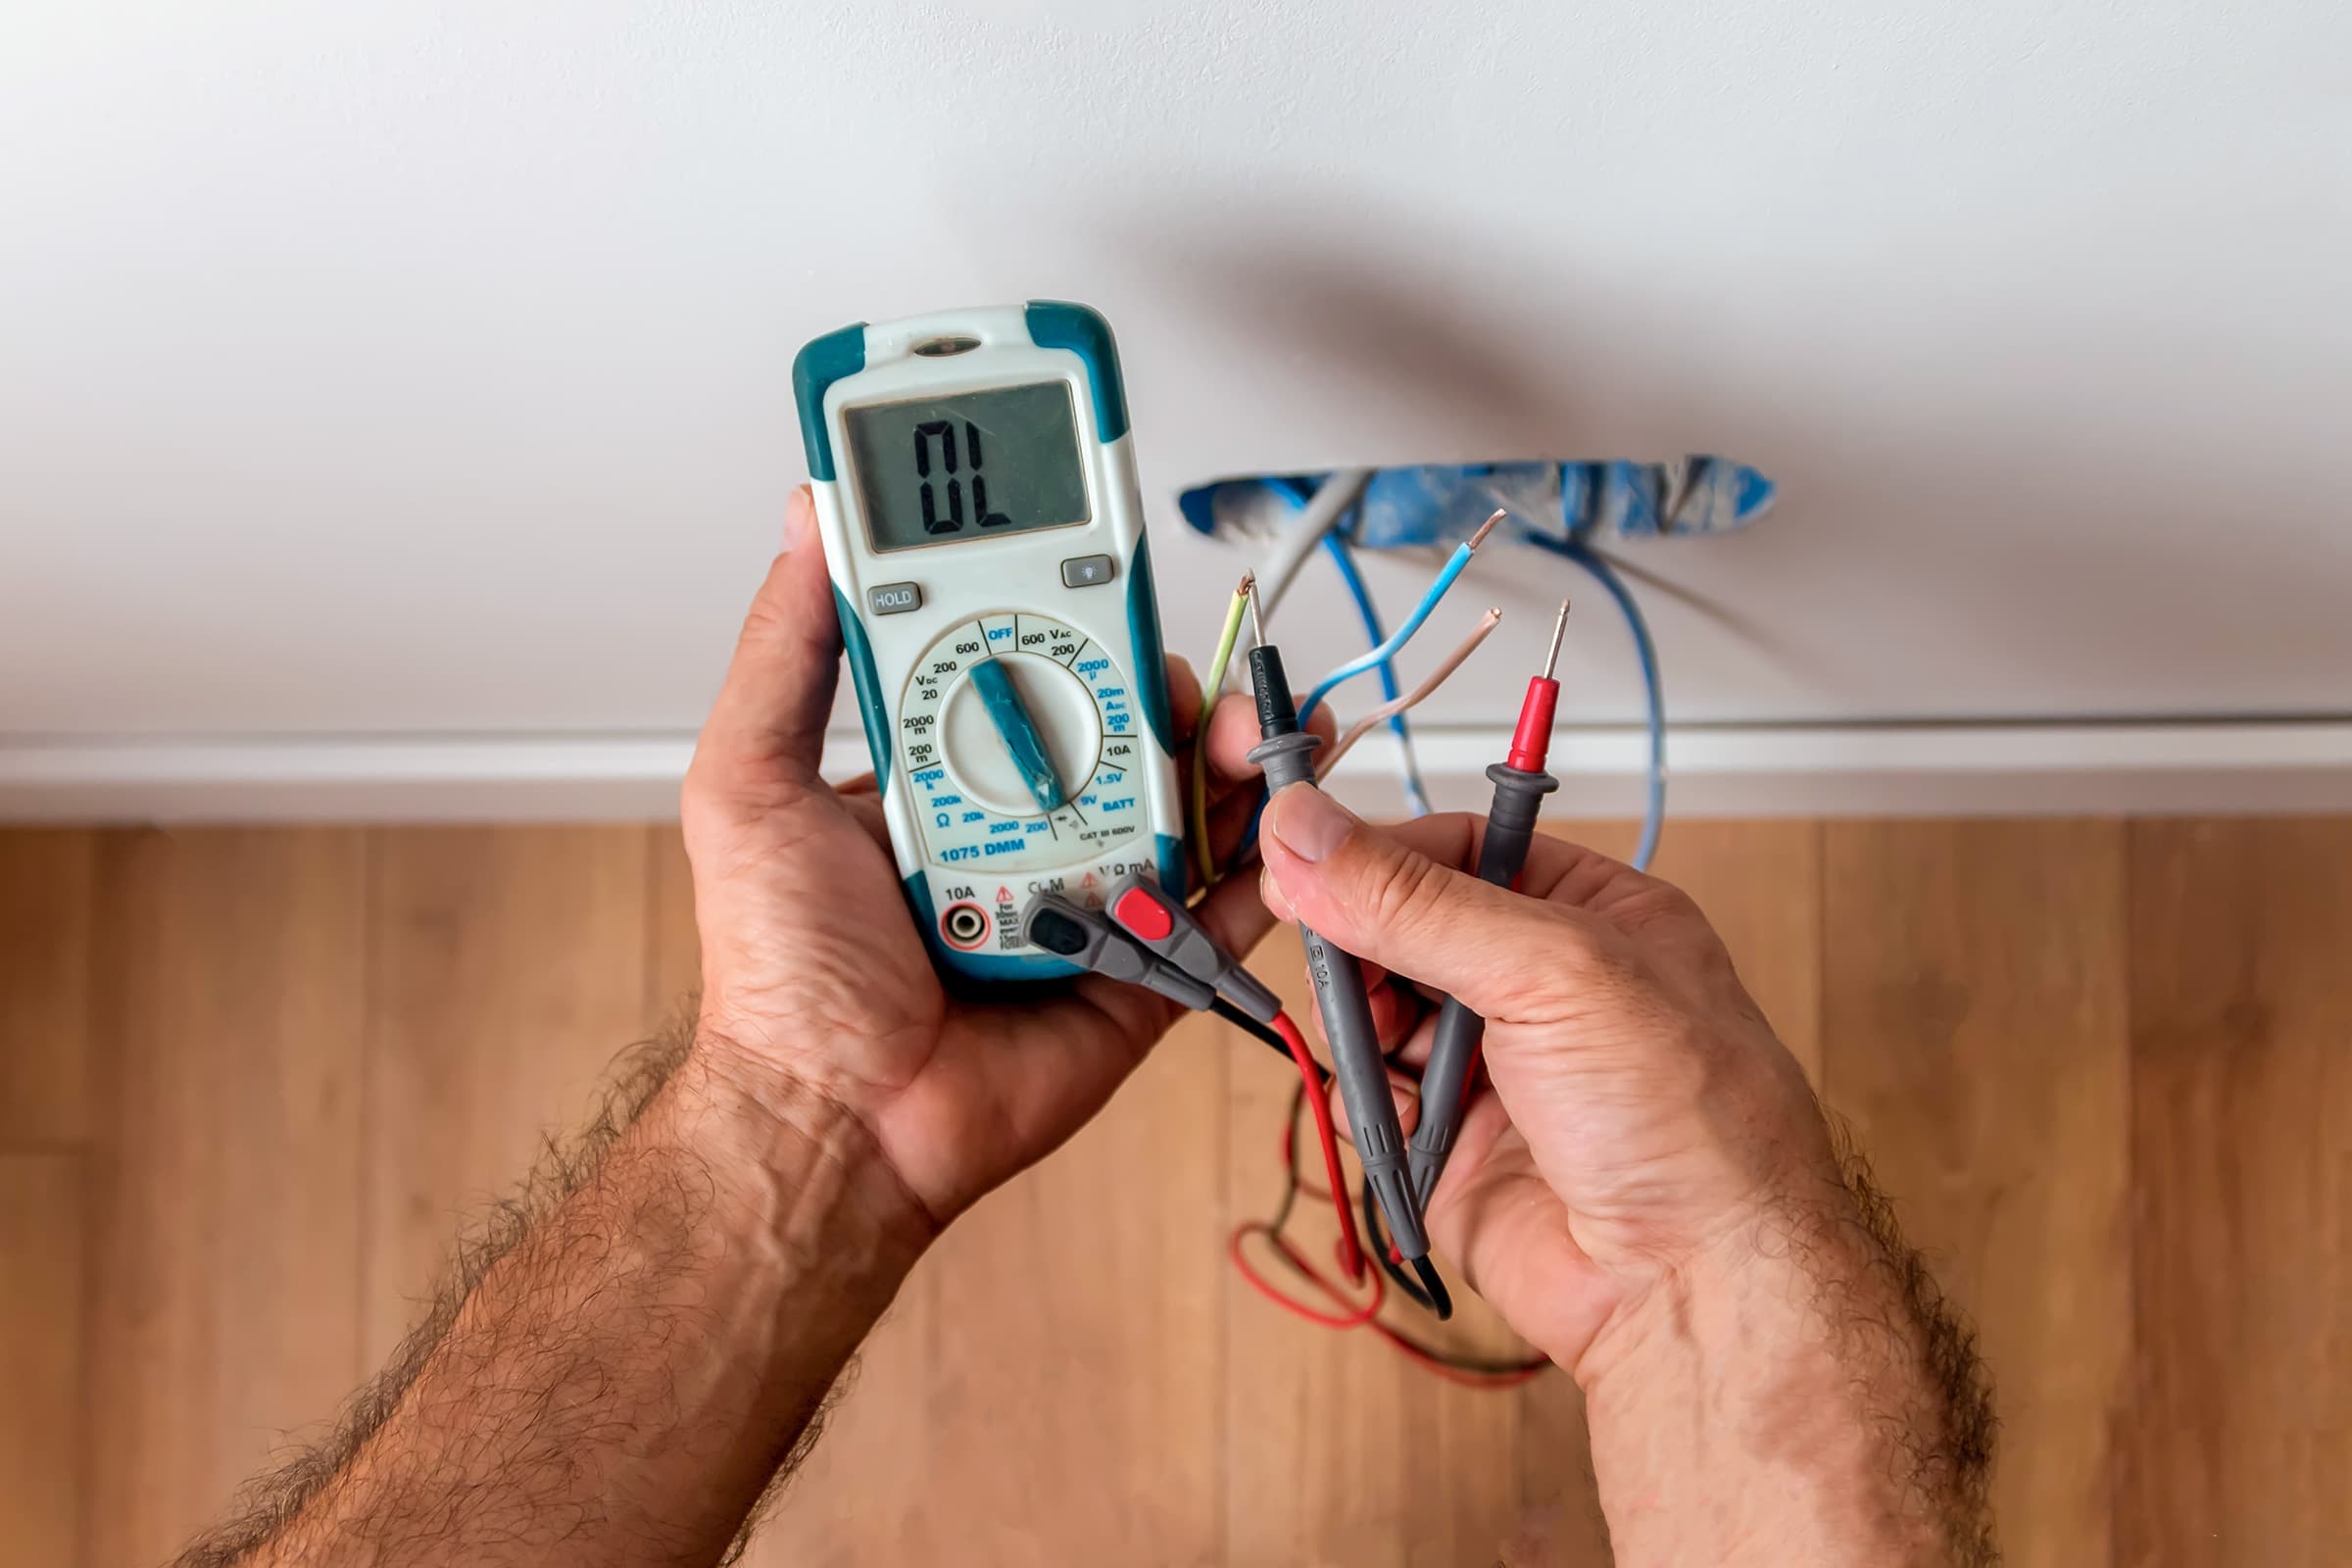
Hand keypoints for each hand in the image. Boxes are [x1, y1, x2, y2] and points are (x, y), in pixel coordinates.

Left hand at [681, 487, 1292, 1232]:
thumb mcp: (748, 779)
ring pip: (1185, 807)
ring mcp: (1088, 896)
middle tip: (1180, 677)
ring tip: (1242, 740)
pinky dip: (1264, 869)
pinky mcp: (1140, 972)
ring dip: (1228, 761)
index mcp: (944, 774)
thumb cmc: (783, 972)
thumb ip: (785, 650)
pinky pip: (1219, 913)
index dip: (1074, 620)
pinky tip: (1281, 826)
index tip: (1109, 573)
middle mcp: (1023, 824)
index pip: (1026, 669)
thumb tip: (808, 522)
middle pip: (1126, 729)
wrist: (835, 1119)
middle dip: (1173, 687)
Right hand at [1255, 783, 1838, 1375]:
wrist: (1697, 1287)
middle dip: (1362, 944)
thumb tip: (1305, 831)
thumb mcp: (1551, 970)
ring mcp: (1499, 1068)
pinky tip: (1400, 1111)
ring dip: (1362, 1023)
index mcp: (1592, 916)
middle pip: (1406, 929)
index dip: (1379, 854)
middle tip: (1337, 963)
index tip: (1303, 861)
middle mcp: (1545, 987)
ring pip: (1381, 1013)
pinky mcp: (1458, 1147)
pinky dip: (1369, 1102)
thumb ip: (1416, 903)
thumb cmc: (1688, 1123)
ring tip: (1377, 1043)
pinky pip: (1378, 1101)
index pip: (1460, 848)